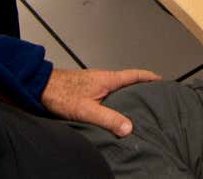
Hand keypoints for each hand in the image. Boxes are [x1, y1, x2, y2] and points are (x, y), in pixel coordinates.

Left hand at [40, 68, 161, 135]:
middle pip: (128, 81)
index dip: (149, 77)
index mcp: (108, 79)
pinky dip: (114, 99)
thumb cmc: (61, 93)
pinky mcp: (85, 89)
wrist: (40, 86)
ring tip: (135, 106)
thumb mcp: (87, 109)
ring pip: (116, 87)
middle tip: (152, 96)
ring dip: (126, 94)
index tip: (161, 80)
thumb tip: (128, 128)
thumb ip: (108, 118)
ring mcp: (94, 83)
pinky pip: (106, 92)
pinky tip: (111, 110)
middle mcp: (103, 78)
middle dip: (141, 87)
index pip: (135, 75)